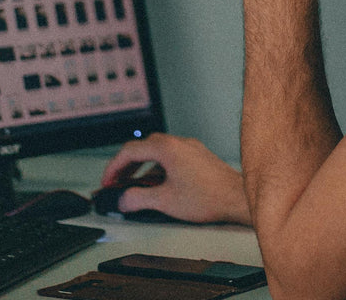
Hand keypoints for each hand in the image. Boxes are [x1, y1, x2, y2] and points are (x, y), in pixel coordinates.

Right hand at [99, 133, 250, 225]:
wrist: (238, 198)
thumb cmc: (209, 197)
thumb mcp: (164, 201)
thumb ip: (137, 199)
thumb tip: (123, 200)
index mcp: (167, 148)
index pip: (130, 151)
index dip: (113, 167)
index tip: (107, 180)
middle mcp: (179, 143)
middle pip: (143, 147)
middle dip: (127, 165)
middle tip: (117, 180)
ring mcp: (191, 148)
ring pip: (158, 151)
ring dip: (143, 166)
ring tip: (136, 184)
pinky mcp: (199, 156)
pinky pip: (172, 156)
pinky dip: (159, 167)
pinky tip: (160, 184)